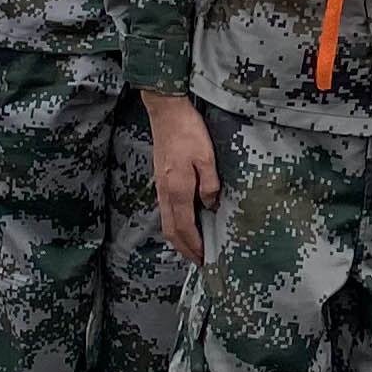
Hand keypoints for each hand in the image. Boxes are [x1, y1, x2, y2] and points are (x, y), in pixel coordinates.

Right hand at [143, 88, 218, 266]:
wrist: (166, 111)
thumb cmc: (188, 131)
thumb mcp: (207, 156)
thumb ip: (209, 184)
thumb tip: (210, 205)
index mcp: (177, 189)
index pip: (184, 228)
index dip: (194, 245)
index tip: (204, 258)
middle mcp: (165, 192)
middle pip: (171, 231)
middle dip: (184, 249)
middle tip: (198, 260)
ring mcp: (161, 186)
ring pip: (166, 222)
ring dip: (178, 238)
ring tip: (192, 247)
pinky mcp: (161, 179)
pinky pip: (166, 211)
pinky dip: (175, 224)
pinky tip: (185, 222)